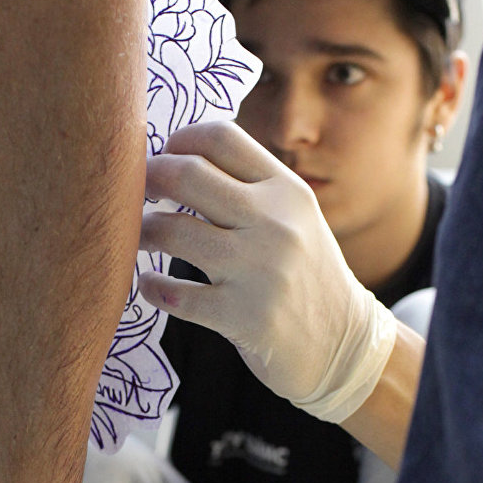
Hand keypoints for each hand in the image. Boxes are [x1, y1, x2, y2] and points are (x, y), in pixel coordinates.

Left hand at [138, 121, 396, 422]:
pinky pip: (174, 294)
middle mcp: (274, 222)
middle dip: (149, 177)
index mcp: (286, 190)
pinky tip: (149, 285)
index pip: (221, 137)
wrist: (345, 345)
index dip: (180, 140)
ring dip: (142, 232)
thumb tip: (179, 155)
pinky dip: (151, 287)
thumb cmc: (305, 272)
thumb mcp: (294, 216)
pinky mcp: (243, 317)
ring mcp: (259, 270)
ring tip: (141, 237)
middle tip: (137, 191)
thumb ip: (248, 185)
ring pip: (172, 231)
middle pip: (187, 174)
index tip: (165, 156)